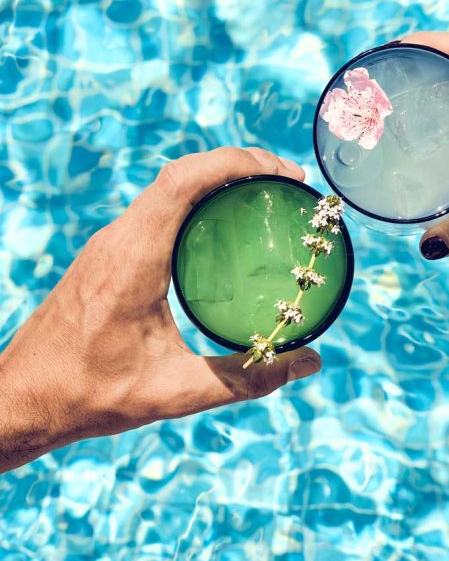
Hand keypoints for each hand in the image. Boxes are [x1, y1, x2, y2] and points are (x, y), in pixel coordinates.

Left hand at [0, 148, 321, 473]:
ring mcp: (109, 243)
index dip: (235, 162)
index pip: (183, 181)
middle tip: (285, 180)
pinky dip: (194, 199)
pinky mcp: (107, 254)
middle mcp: (118, 239)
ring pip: (165, 186)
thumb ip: (247, 378)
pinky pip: (155, 208)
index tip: (281, 172)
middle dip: (236, 163)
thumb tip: (308, 362)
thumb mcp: (176, 392)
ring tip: (261, 194)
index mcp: (133, 259)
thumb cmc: (90, 394)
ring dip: (213, 177)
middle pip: (179, 173)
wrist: (22, 397)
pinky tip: (219, 229)